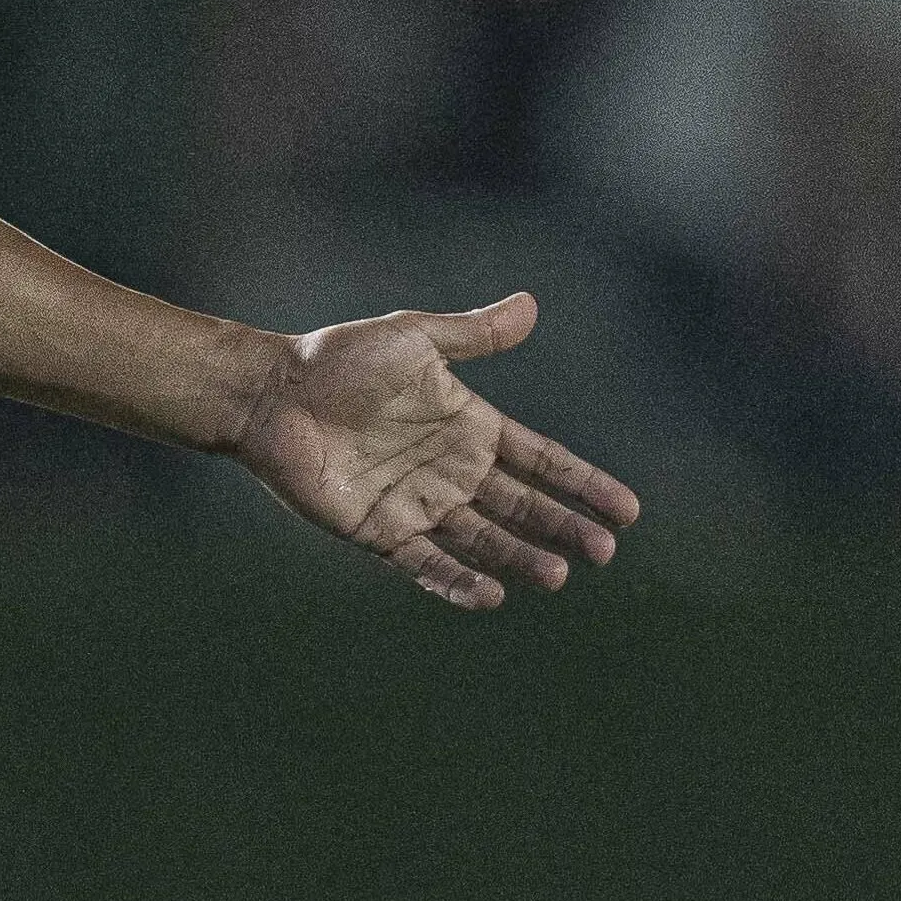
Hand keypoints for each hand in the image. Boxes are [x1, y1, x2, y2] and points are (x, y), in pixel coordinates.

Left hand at [228, 292, 637, 609]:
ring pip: (483, 540)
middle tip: (603, 551)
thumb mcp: (414, 338)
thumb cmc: (338, 360)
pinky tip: (491, 595)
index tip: (628, 511)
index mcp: (468, 426)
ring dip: (520, 557)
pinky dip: (457, 581)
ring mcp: (417, 504)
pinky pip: (426, 564)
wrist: (272, 394)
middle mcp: (451, 471)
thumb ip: (473, 334)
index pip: (541, 461)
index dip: (583, 484)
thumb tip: (531, 304)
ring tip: (556, 575)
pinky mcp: (379, 532)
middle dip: (563, 527)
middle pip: (522, 507)